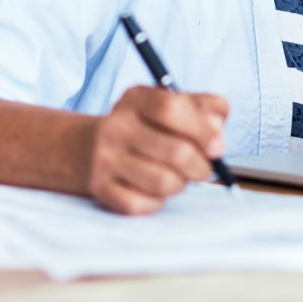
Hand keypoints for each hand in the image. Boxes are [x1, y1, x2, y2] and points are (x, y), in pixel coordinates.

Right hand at [86, 85, 228, 214]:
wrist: (85, 146)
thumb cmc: (144, 126)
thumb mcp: (170, 103)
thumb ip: (204, 107)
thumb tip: (217, 127)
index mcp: (136, 98)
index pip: (172, 108)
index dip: (202, 130)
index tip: (217, 147)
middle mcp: (116, 125)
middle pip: (176, 151)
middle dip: (201, 166)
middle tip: (204, 169)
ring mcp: (104, 157)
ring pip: (163, 182)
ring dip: (181, 184)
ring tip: (178, 178)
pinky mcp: (100, 187)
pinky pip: (143, 204)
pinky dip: (157, 201)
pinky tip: (154, 190)